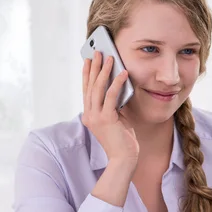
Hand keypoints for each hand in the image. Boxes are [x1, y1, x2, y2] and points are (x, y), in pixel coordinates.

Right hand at [82, 51, 138, 171]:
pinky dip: (117, 83)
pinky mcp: (107, 119)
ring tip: (109, 57)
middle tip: (97, 52)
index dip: (87, 74)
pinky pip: (112, 96)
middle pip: (90, 86)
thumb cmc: (122, 140)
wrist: (124, 159)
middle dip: (93, 67)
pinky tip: (123, 73)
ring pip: (98, 89)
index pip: (87, 90)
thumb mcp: (116, 118)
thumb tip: (119, 87)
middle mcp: (89, 115)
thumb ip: (114, 105)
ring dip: (104, 71)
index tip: (88, 60)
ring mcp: (96, 117)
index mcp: (89, 115)